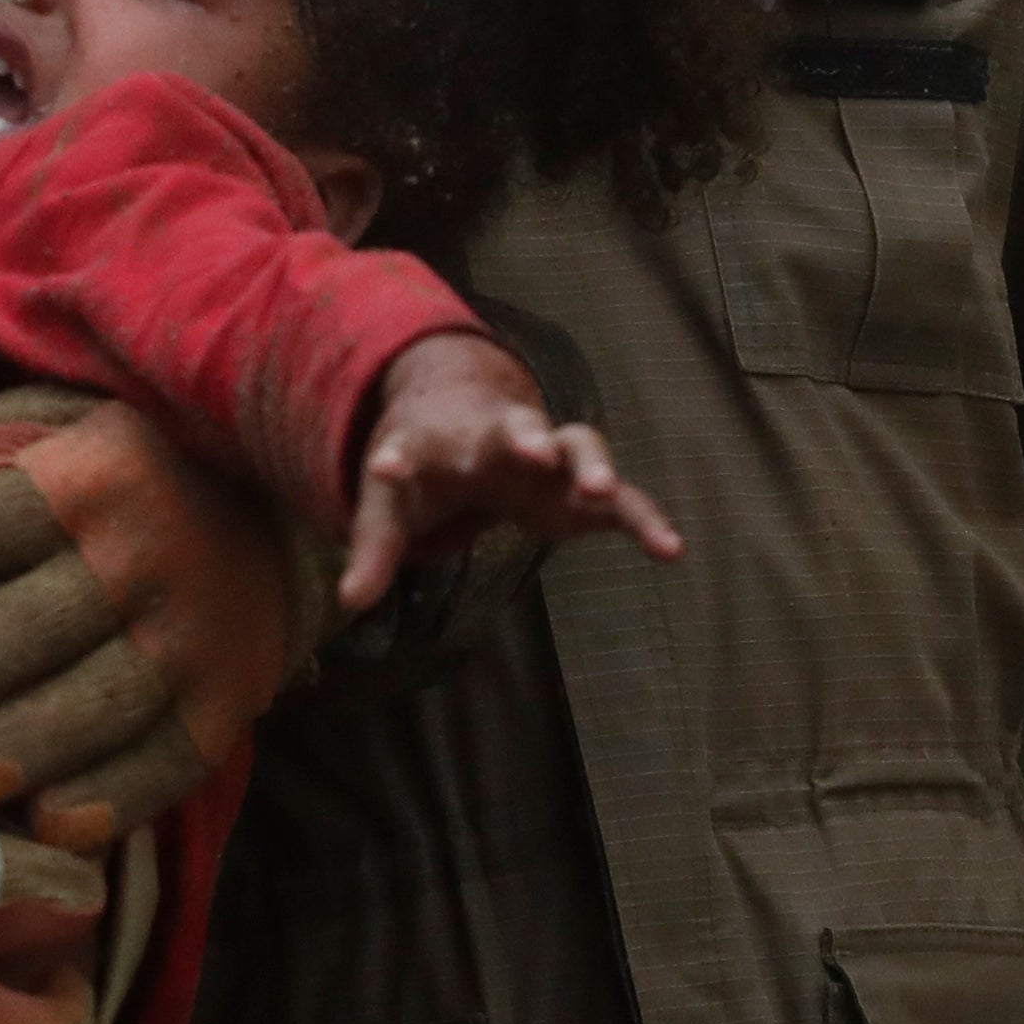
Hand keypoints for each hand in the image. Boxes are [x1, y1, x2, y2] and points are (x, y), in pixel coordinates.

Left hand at [0, 386, 320, 849]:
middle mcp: (147, 549)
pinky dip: (109, 800)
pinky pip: (167, 761)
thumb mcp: (16, 442)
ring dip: (20, 750)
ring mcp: (198, 630)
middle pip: (34, 626)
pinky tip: (46, 823)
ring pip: (100, 703)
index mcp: (83, 473)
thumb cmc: (91, 477)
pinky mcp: (229, 700)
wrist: (266, 502)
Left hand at [335, 332, 682, 614]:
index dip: (397, 462)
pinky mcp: (581, 486)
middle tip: (528, 449)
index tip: (383, 466)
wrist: (467, 422)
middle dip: (523, 437)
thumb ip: (374, 549)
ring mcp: (549, 456)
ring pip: (578, 445)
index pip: (414, 448)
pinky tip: (671, 550)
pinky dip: (646, 519)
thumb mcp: (391, 503)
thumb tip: (351, 601)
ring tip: (601, 491)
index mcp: (440, 442)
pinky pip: (622, 499)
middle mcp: (501, 438)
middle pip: (516, 428)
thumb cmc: (425, 464)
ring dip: (590, 464)